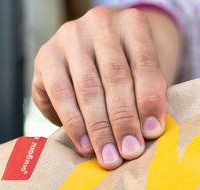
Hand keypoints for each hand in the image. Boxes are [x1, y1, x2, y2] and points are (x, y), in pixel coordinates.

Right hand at [32, 6, 179, 168]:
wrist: (92, 53)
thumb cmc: (126, 70)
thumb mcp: (142, 76)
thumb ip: (147, 98)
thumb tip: (148, 134)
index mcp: (132, 24)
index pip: (145, 64)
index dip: (150, 101)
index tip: (153, 132)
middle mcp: (100, 24)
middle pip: (115, 77)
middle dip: (124, 120)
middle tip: (130, 152)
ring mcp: (70, 37)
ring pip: (88, 88)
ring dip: (99, 128)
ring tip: (109, 156)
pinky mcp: (47, 56)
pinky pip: (61, 94)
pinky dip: (74, 124)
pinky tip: (85, 145)